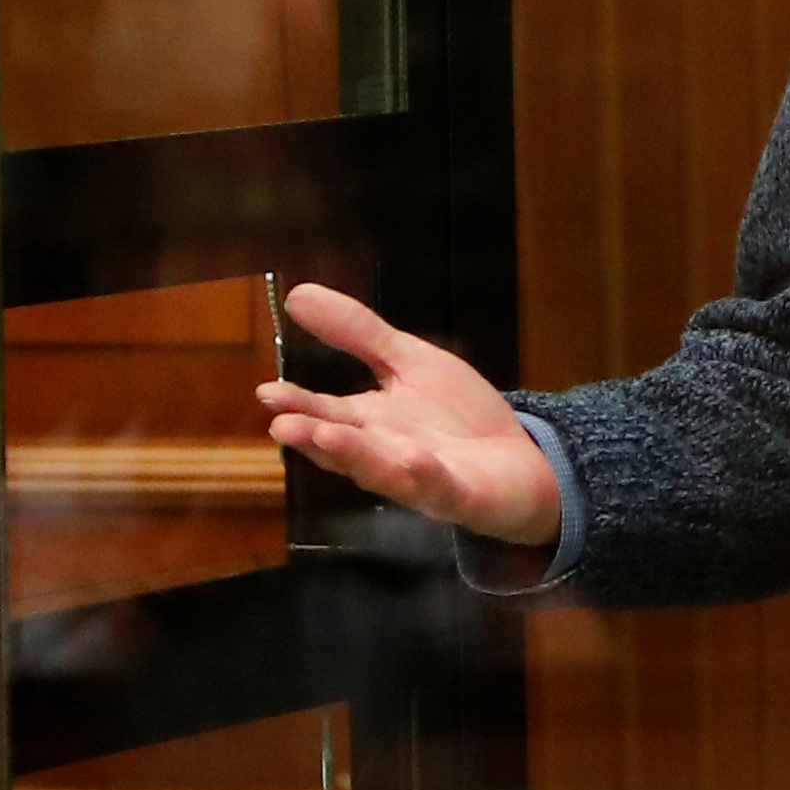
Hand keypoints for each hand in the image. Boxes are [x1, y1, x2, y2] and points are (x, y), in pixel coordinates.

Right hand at [256, 283, 563, 549]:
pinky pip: (440, 488)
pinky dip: (426, 476)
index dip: (298, 405)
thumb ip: (357, 333)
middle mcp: (387, 455)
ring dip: (355, 456)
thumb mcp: (408, 362)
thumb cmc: (457, 417)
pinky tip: (414, 458)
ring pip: (382, 472)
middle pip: (346, 447)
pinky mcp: (461, 495)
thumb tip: (297, 295)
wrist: (522, 460)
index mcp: (370, 424)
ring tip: (327, 436)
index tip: (267, 392)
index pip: (326, 413)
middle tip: (282, 425)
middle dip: (315, 437)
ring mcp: (422, 479)